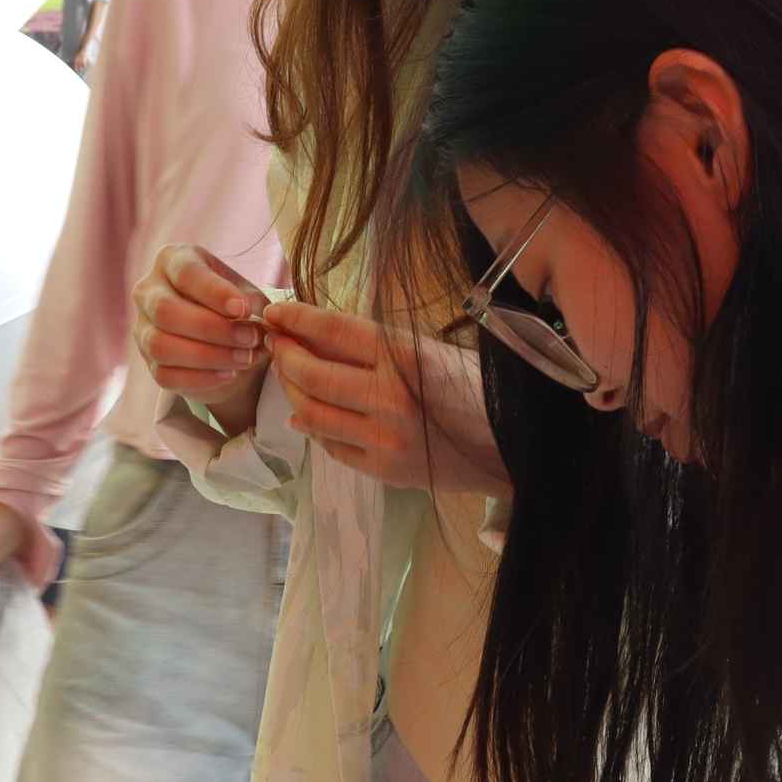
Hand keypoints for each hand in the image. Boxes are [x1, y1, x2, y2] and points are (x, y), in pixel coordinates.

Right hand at [134, 244, 268, 435]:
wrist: (221, 336)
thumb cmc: (233, 304)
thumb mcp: (246, 294)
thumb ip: (252, 303)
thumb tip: (258, 319)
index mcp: (171, 260)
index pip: (186, 273)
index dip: (214, 292)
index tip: (244, 310)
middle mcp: (148, 291)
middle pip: (166, 311)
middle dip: (212, 328)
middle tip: (250, 338)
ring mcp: (142, 328)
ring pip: (161, 346)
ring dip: (207, 356)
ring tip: (244, 358)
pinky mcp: (148, 361)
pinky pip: (165, 375)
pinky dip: (201, 378)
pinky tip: (229, 374)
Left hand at [264, 302, 509, 492]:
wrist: (508, 446)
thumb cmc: (470, 388)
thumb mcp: (427, 351)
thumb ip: (377, 345)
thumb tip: (316, 331)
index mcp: (404, 356)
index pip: (334, 330)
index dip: (297, 319)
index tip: (274, 312)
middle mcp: (389, 397)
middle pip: (312, 373)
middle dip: (285, 354)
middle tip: (275, 343)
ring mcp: (382, 438)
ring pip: (312, 412)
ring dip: (291, 391)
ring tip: (287, 376)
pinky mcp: (381, 469)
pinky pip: (330, 445)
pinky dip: (313, 426)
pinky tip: (307, 413)